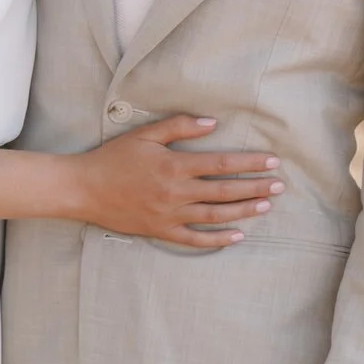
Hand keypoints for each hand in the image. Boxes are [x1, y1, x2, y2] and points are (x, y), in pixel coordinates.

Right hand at [77, 116, 285, 251]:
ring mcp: (169, 215)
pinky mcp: (161, 231)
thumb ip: (180, 127)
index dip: (249, 162)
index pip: (221, 163)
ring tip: (266, 206)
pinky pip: (194, 240)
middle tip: (279, 185)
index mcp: (174, 166)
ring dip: (243, 211)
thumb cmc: (114, 158)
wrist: (83, 189)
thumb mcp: (145, 135)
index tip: (271, 161)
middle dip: (255, 187)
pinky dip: (217, 240)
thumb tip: (213, 123)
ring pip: (215, 215)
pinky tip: (237, 236)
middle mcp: (176, 192)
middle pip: (225, 191)